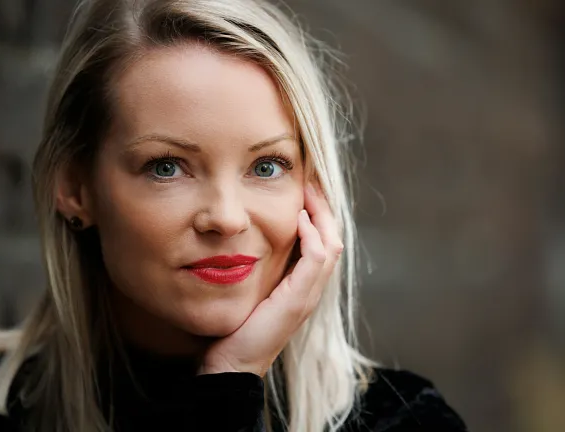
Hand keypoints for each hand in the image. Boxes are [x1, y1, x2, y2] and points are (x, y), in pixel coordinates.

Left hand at [198, 183, 343, 376]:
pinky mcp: (299, 300)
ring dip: (322, 215)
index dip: (318, 214)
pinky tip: (299, 219)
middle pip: (333, 238)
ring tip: (308, 192)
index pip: (322, 241)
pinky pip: (316, 259)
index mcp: (302, 285)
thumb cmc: (236, 328)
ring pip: (331, 246)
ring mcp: (308, 295)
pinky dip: (311, 236)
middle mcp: (311, 289)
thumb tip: (247, 237)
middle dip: (324, 208)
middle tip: (311, 181)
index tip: (304, 189)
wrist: (231, 362)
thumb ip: (257, 267)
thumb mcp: (250, 289)